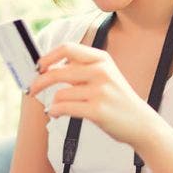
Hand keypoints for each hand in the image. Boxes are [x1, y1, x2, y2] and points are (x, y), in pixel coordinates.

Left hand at [30, 42, 159, 148]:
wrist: (141, 123)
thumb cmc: (117, 100)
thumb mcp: (105, 76)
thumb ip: (81, 69)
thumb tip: (47, 67)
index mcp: (101, 59)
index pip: (67, 49)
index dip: (48, 57)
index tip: (38, 67)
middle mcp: (101, 71)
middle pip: (58, 72)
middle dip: (39, 82)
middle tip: (32, 89)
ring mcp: (100, 91)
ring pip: (60, 93)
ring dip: (52, 103)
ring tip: (56, 109)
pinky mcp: (97, 110)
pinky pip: (64, 108)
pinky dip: (55, 112)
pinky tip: (57, 114)